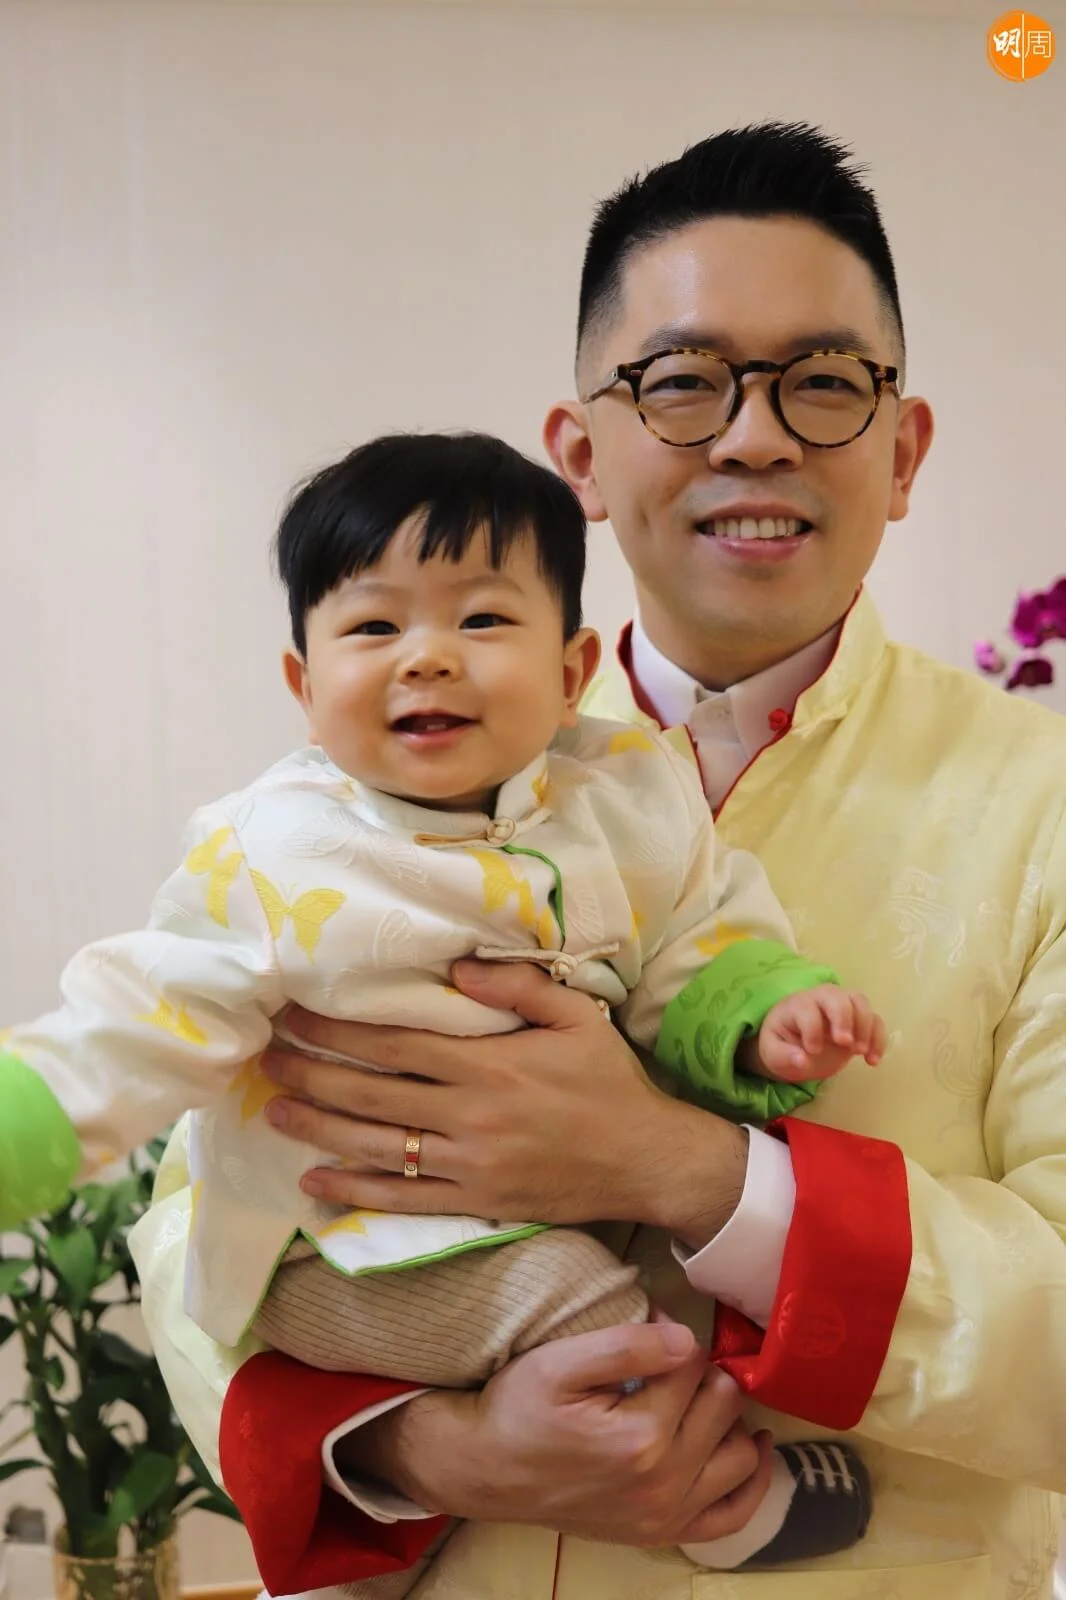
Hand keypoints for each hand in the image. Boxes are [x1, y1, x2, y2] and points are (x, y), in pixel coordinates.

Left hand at [262, 959, 747, 1249]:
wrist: (648, 1159)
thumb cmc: (610, 1082)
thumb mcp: (577, 1017)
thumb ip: (517, 987)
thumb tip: (456, 968)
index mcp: (488, 1064)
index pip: (394, 1043)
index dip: (337, 1029)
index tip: (294, 1014)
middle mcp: (468, 1115)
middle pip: (370, 1094)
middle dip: (311, 1075)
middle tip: (265, 1060)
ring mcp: (468, 1164)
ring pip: (376, 1147)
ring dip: (318, 1130)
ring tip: (273, 1113)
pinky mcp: (475, 1201)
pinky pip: (403, 1198)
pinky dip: (355, 1192)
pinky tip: (315, 1182)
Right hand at [338, 1319, 774, 1546]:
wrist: (487, 1471)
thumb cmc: (518, 1409)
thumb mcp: (560, 1362)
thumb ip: (627, 1346)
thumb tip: (686, 1338)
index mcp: (640, 1437)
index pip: (693, 1363)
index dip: (673, 1335)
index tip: (648, 1330)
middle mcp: (664, 1482)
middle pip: (723, 1401)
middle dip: (701, 1370)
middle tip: (666, 1362)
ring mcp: (668, 1514)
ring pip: (740, 1452)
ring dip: (728, 1416)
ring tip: (698, 1395)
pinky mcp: (665, 1532)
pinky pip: (735, 1513)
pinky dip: (751, 1479)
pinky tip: (746, 1444)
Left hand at [755, 985, 884, 1082]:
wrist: (795, 1045)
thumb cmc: (782, 1044)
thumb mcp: (773, 1053)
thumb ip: (784, 1056)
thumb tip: (802, 1061)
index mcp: (797, 1005)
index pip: (807, 1010)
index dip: (812, 1030)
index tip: (813, 1051)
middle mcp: (821, 999)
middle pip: (838, 997)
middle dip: (844, 1019)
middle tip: (846, 1044)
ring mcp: (842, 1006)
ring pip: (860, 1002)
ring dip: (865, 1027)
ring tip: (860, 1053)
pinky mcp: (858, 1020)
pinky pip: (875, 1020)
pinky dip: (878, 1038)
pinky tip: (872, 1061)